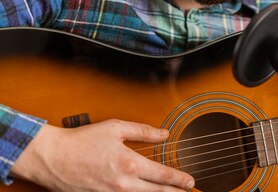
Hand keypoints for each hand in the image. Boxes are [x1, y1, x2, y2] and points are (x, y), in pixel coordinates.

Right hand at [11, 119, 194, 190]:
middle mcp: (123, 184)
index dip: (180, 179)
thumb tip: (165, 134)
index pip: (163, 175)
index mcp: (130, 164)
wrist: (52, 157)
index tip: (191, 181)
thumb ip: (144, 131)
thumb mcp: (116, 128)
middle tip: (187, 191)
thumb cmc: (82, 141)